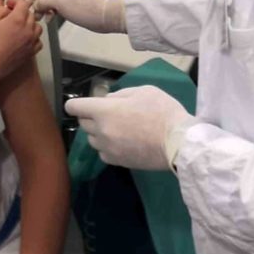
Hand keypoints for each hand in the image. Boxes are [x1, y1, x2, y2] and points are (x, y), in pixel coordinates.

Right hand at [0, 0, 42, 88]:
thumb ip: (0, 10)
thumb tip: (8, 9)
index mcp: (17, 20)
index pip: (24, 4)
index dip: (15, 1)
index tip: (8, 4)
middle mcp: (28, 31)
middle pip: (31, 15)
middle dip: (22, 12)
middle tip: (9, 15)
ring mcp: (30, 43)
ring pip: (37, 28)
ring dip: (29, 24)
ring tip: (18, 27)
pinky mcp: (30, 54)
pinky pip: (38, 42)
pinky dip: (33, 38)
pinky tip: (23, 39)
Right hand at [10, 0, 124, 33]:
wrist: (106, 15)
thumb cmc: (82, 6)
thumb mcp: (58, 1)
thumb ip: (42, 1)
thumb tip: (36, 6)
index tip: (14, 0)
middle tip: (21, 11)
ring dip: (40, 6)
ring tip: (35, 17)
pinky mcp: (73, 1)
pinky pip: (56, 2)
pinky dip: (50, 10)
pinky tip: (47, 19)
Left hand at [65, 86, 196, 170]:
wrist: (179, 142)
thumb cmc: (162, 111)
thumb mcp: (144, 91)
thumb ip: (121, 94)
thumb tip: (108, 100)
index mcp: (104, 111)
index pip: (75, 107)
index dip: (75, 104)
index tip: (79, 104)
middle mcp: (101, 131)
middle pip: (83, 123)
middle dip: (90, 116)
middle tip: (107, 112)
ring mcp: (108, 148)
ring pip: (92, 139)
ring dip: (98, 132)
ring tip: (116, 128)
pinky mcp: (118, 162)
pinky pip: (103, 153)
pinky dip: (107, 147)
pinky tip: (121, 142)